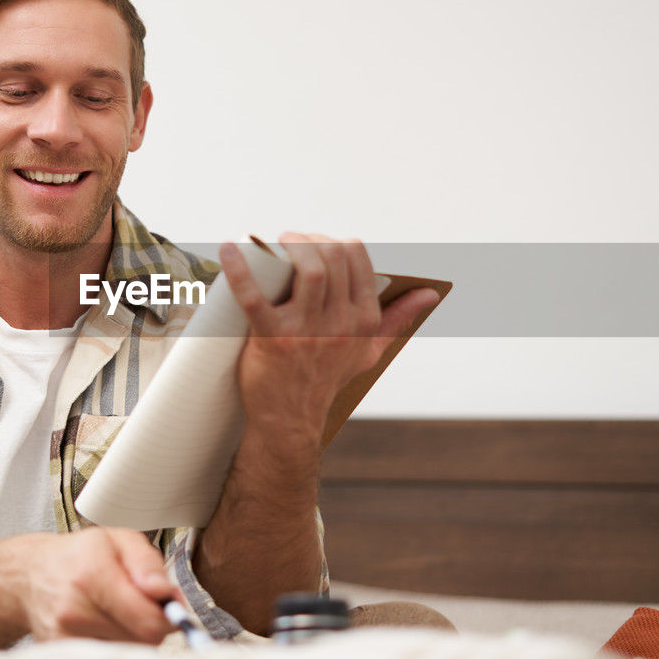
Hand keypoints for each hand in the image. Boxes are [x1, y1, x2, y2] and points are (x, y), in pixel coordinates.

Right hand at [2, 527, 179, 642]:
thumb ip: (148, 565)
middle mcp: (75, 610)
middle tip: (141, 604)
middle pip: (143, 639)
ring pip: (128, 651)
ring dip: (133, 636)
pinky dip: (114, 645)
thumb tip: (166, 594)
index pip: (148, 620)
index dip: (170, 616)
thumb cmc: (79, 556)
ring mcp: (65, 637)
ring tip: (118, 612)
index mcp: (93, 576)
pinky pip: (108, 658)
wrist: (30, 575)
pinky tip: (103, 626)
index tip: (170, 607)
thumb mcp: (119, 541)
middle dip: (152, 624)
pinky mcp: (61, 655)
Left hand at [219, 232, 439, 458]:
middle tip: (290, 240)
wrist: (291, 419)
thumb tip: (430, 294)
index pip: (357, 258)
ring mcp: (307, 332)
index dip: (335, 240)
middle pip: (332, 257)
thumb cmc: (327, 377)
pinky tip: (229, 249)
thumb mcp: (369, 350)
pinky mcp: (272, 340)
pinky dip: (239, 270)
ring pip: (310, 271)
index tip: (318, 243)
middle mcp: (340, 324)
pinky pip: (255, 298)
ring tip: (274, 243)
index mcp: (364, 320)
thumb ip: (399, 319)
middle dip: (310, 238)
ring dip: (292, 246)